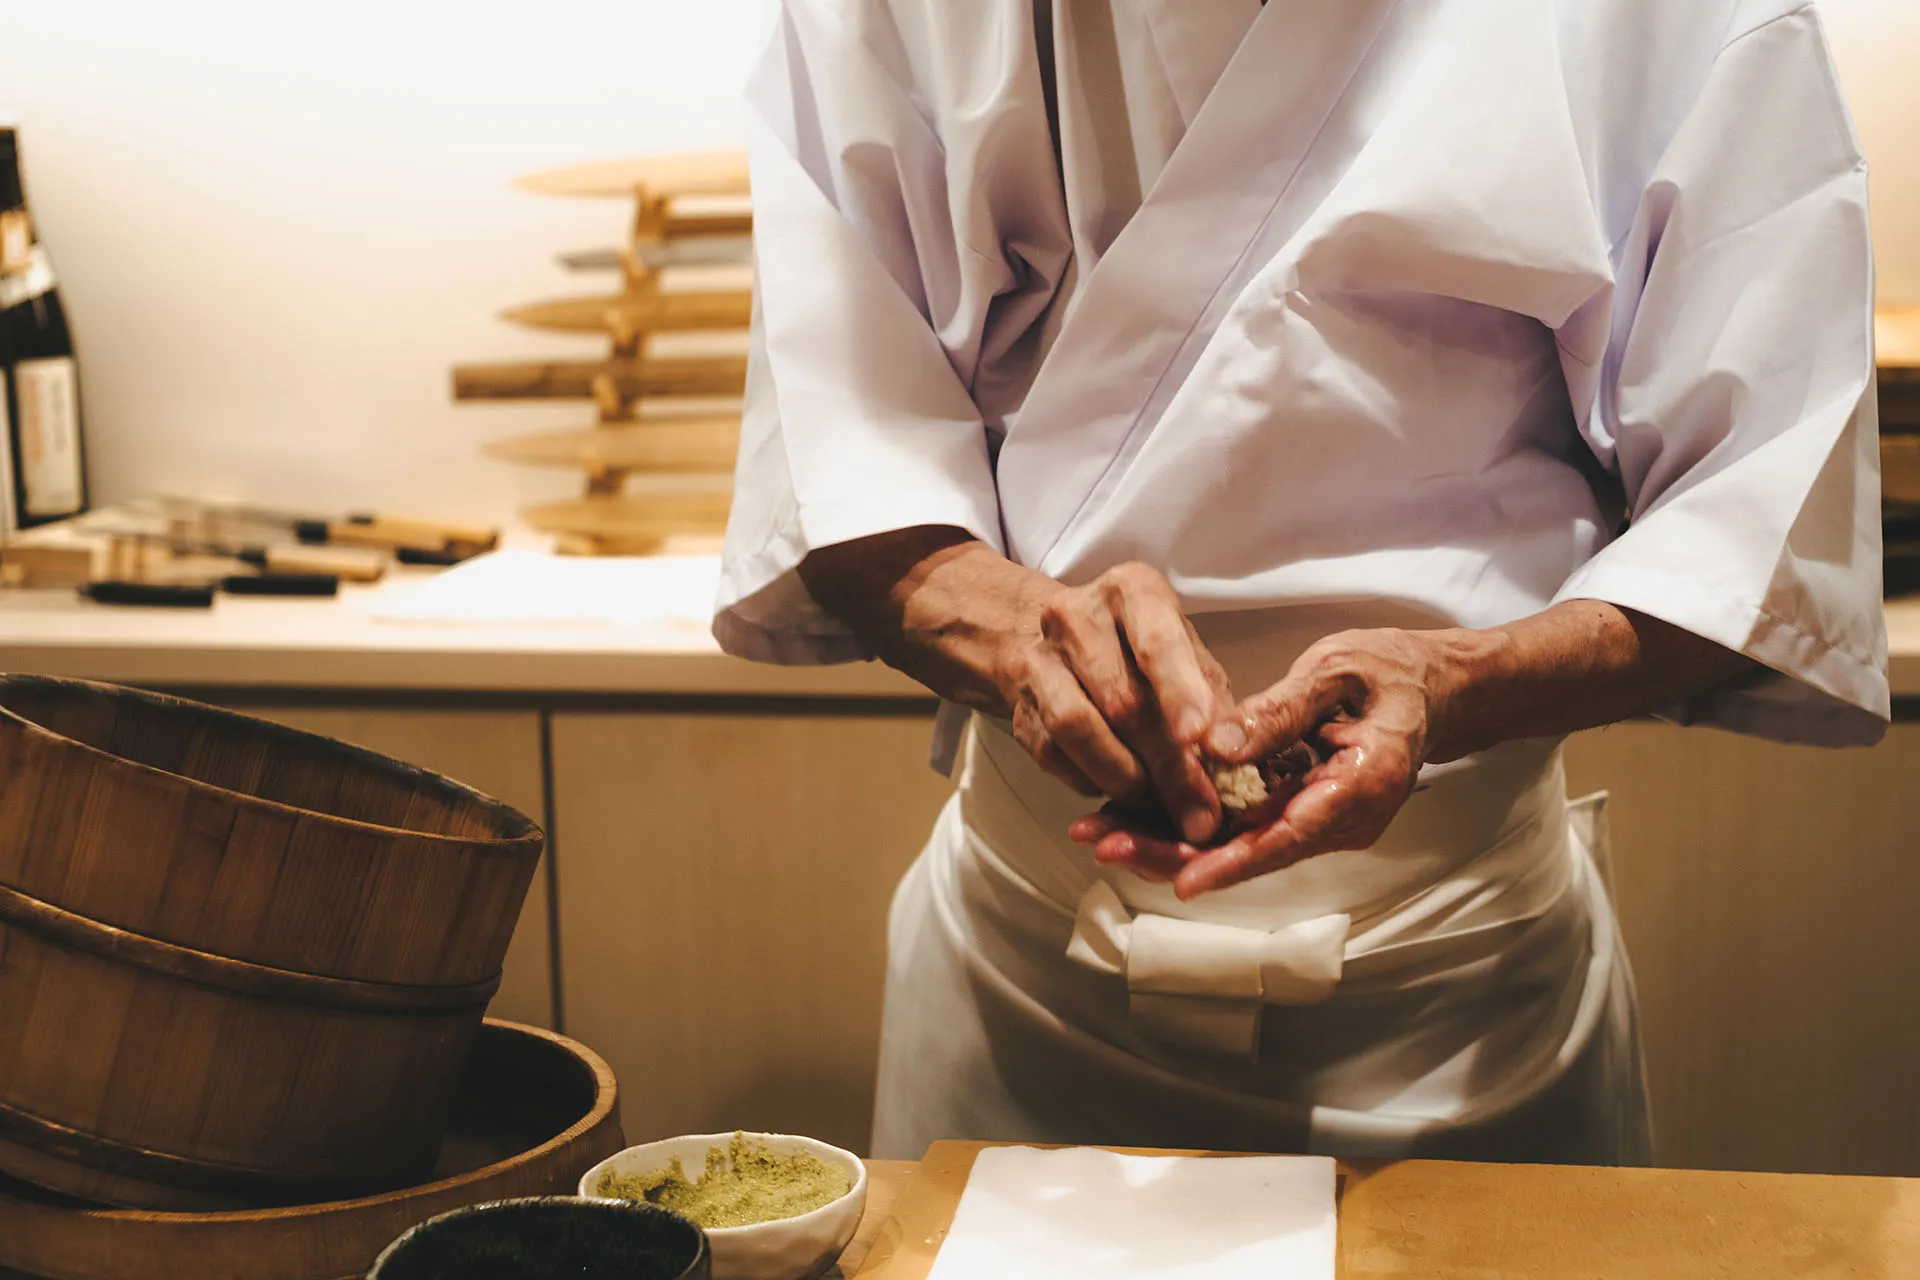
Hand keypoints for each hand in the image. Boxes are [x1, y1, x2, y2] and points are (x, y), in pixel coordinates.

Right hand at [1001, 563, 1235, 843]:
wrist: (1046, 639)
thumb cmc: (1136, 648)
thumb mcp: (1183, 651)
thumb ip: (1211, 696)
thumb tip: (1234, 750)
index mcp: (1131, 591)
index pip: (1156, 641)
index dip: (1181, 693)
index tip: (1205, 740)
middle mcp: (1077, 618)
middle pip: (1123, 698)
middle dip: (1169, 764)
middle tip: (1202, 812)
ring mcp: (1039, 661)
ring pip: (1078, 728)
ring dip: (1125, 778)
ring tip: (1161, 803)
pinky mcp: (1020, 706)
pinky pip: (1055, 755)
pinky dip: (1094, 782)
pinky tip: (1123, 792)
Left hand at [1071, 626, 1465, 897]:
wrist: (1432, 689)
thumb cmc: (1391, 672)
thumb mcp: (1338, 672)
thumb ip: (1279, 710)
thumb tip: (1217, 745)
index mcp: (1359, 788)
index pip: (1288, 837)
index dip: (1231, 862)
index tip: (1181, 879)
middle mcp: (1338, 821)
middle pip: (1248, 851)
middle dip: (1171, 853)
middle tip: (1099, 842)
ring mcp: (1317, 822)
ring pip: (1236, 844)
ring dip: (1166, 841)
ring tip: (1094, 832)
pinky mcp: (1296, 811)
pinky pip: (1239, 825)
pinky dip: (1187, 821)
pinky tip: (1130, 813)